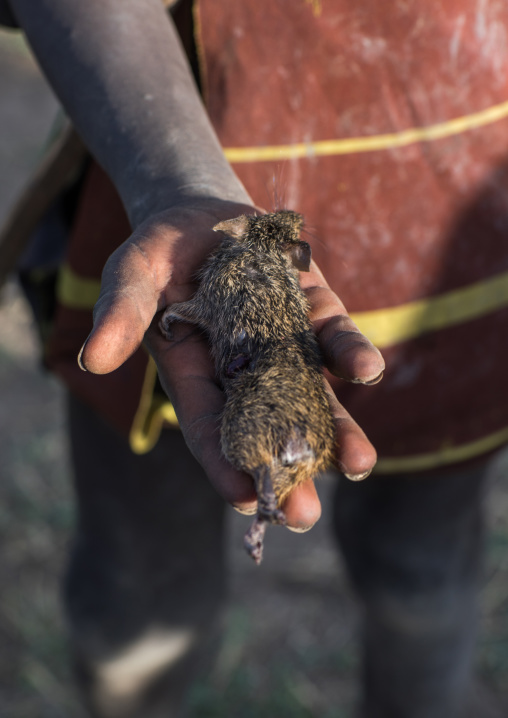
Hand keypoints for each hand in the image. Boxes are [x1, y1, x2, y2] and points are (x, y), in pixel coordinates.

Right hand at [79, 198, 384, 530]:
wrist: (205, 215)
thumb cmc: (159, 251)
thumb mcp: (133, 274)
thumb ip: (120, 312)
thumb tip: (94, 358)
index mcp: (193, 375)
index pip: (208, 428)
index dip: (223, 464)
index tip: (245, 500)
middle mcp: (243, 373)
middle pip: (267, 429)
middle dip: (287, 471)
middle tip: (303, 517)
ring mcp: (284, 348)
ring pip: (313, 398)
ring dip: (336, 431)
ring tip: (359, 464)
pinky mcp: (314, 316)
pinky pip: (334, 341)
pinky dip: (351, 356)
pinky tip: (367, 372)